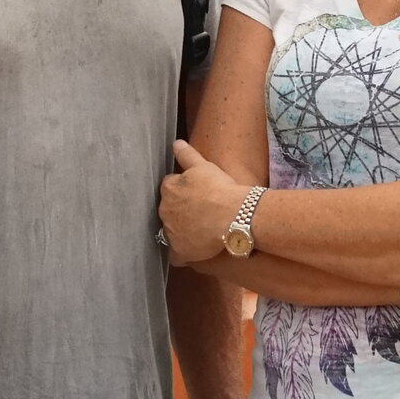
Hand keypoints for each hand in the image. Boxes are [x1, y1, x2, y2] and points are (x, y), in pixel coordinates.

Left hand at [158, 139, 247, 266]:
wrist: (234, 216)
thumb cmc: (220, 188)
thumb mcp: (204, 166)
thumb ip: (187, 155)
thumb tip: (175, 143)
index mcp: (169, 188)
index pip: (169, 188)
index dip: (182, 191)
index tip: (194, 195)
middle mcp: (165, 210)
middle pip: (168, 210)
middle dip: (179, 212)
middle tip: (198, 213)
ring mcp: (171, 232)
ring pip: (171, 232)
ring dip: (180, 231)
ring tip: (198, 231)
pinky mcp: (179, 250)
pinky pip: (175, 255)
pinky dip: (180, 254)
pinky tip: (191, 252)